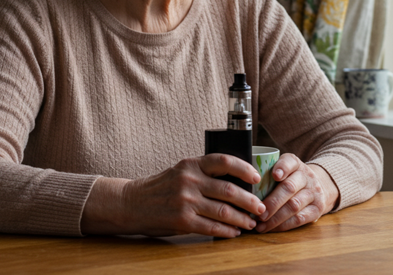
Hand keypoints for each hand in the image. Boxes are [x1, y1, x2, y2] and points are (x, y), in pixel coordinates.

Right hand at [81, 154, 265, 237]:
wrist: (132, 203)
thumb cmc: (161, 187)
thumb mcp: (181, 171)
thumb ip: (204, 174)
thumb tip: (238, 183)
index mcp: (191, 164)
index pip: (223, 161)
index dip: (244, 169)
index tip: (257, 178)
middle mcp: (189, 181)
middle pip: (229, 190)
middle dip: (250, 201)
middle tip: (261, 207)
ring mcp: (185, 202)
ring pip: (224, 211)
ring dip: (241, 219)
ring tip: (250, 223)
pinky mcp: (182, 221)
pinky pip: (212, 227)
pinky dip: (227, 231)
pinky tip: (234, 232)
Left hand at [255, 154, 337, 232]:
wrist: (317, 187)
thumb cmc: (289, 180)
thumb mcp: (282, 171)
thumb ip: (266, 174)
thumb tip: (240, 185)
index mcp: (294, 163)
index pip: (289, 161)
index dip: (282, 168)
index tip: (274, 175)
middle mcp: (306, 176)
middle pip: (289, 188)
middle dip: (272, 202)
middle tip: (258, 213)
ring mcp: (314, 193)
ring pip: (294, 206)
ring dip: (275, 218)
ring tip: (260, 225)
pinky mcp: (317, 208)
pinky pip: (299, 219)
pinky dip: (283, 225)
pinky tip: (271, 228)